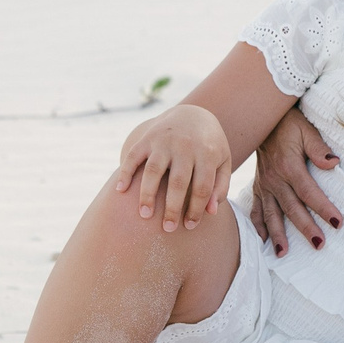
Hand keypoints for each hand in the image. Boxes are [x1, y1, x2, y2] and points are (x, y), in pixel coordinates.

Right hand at [114, 104, 231, 233]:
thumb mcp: (223, 161)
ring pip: (153, 171)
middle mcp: (185, 146)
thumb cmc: (210, 146)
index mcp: (207, 153)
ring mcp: (164, 141)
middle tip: (168, 229)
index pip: (202, 187)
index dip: (196, 209)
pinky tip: (120, 191)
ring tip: (145, 215)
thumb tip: (211, 212)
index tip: (189, 226)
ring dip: (147, 194)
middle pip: (179, 182)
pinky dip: (125, 172)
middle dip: (173, 208)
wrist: (193, 114)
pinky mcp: (147, 138)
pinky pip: (133, 156)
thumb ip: (220, 186)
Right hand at [249, 105, 339, 257]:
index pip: (309, 192)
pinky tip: (262, 241)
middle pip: (292, 208)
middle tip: (319, 244)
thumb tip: (333, 163)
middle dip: (305, 228)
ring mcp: (264, 185)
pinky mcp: (258, 187)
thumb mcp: (306, 130)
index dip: (323, 208)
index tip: (337, 223)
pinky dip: (257, 226)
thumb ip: (318, 148)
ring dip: (277, 234)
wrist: (262, 119)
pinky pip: (256, 209)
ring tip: (283, 253)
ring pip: (271, 214)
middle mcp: (275, 180)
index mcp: (289, 166)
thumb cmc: (289, 125)